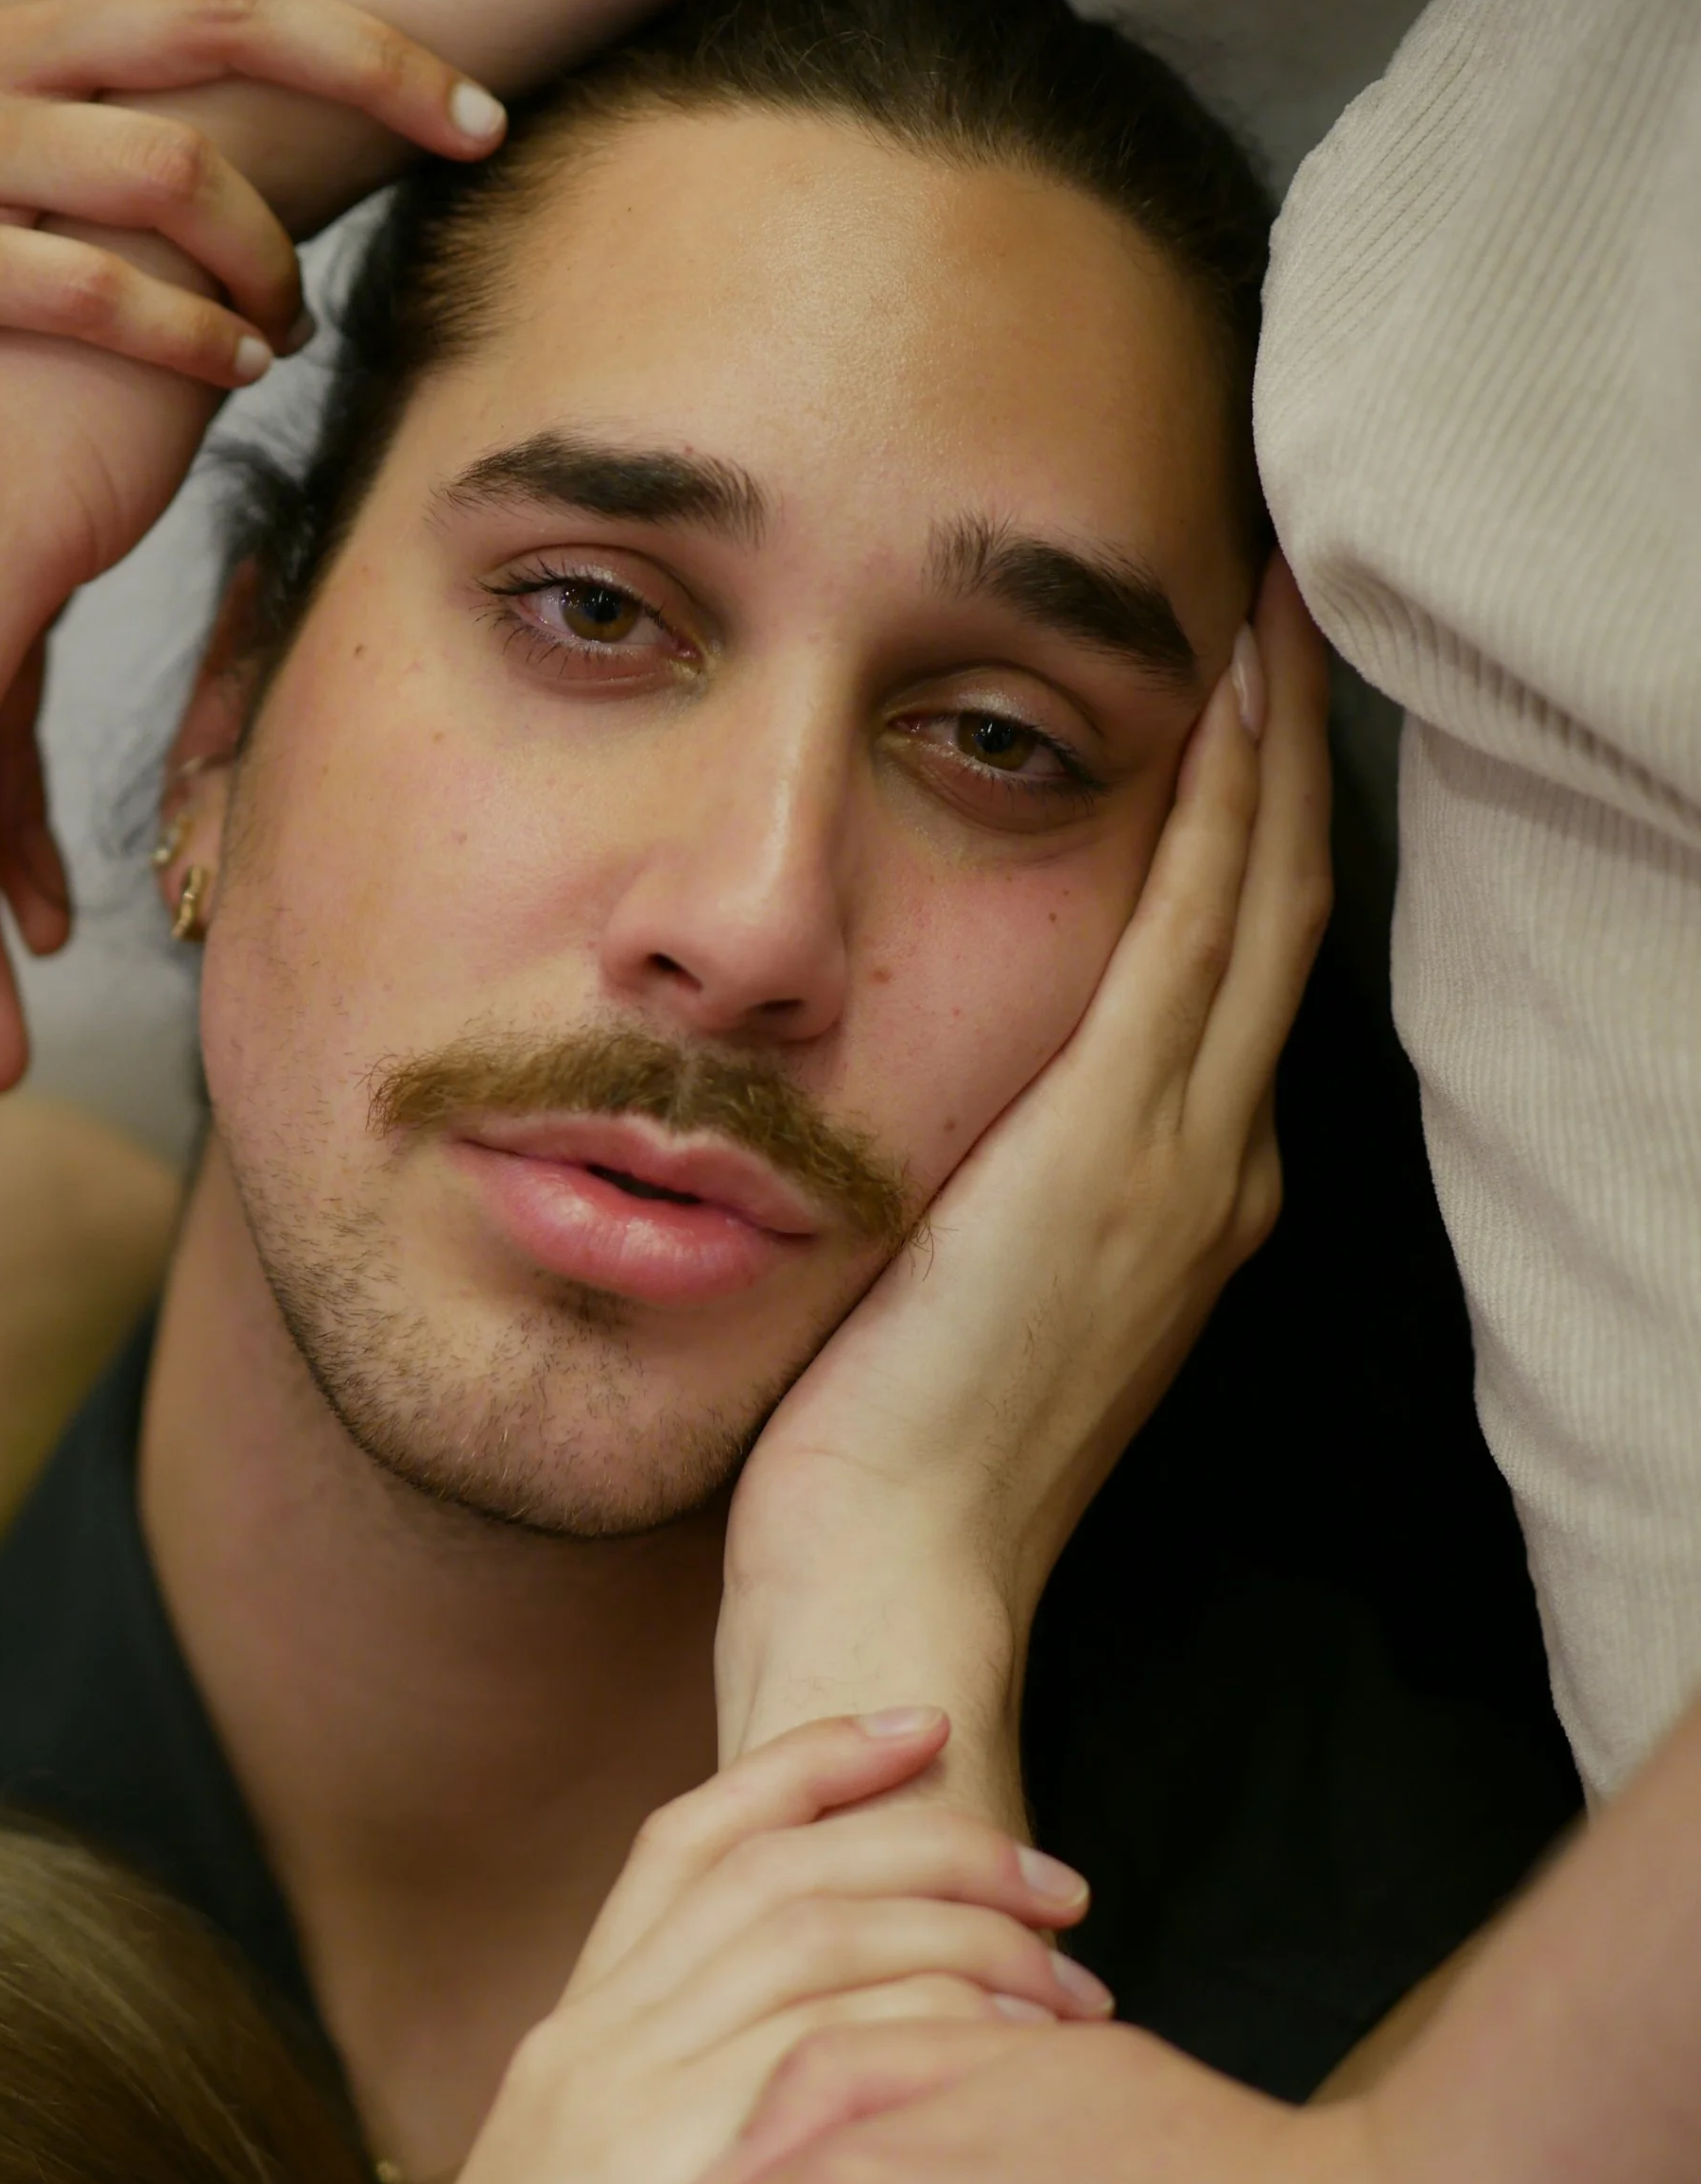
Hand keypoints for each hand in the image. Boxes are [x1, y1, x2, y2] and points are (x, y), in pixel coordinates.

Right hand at [0, 0, 493, 408]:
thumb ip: (58, 62)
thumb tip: (196, 72)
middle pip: (224, 9)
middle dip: (376, 58)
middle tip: (480, 120)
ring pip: (168, 156)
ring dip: (271, 244)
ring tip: (297, 312)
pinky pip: (83, 289)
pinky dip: (184, 332)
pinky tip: (232, 367)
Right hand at [310, 1717, 1104, 2183]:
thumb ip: (687, 2142)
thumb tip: (830, 2107)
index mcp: (575, 2032)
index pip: (692, 1835)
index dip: (809, 1761)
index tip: (924, 1728)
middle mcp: (595, 2034)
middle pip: (785, 1865)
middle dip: (937, 1843)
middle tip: (1062, 1880)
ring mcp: (618, 2092)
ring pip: (816, 1931)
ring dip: (964, 1931)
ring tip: (1073, 1979)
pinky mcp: (654, 2171)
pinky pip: (821, 2040)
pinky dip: (930, 2016)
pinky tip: (1014, 2048)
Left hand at [718, 565, 1329, 1751]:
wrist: (892, 1574)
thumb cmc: (884, 1459)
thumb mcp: (954, 1300)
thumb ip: (981, 1196)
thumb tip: (931, 1124)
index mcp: (1180, 1207)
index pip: (1237, 986)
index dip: (1259, 843)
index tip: (1247, 721)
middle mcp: (1214, 1170)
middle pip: (1286, 920)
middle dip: (1296, 762)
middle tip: (1300, 612)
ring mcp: (1179, 1158)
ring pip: (1263, 901)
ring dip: (1273, 747)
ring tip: (1278, 609)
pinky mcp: (1108, 1145)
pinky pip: (1191, 928)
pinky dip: (1222, 803)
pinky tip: (1225, 692)